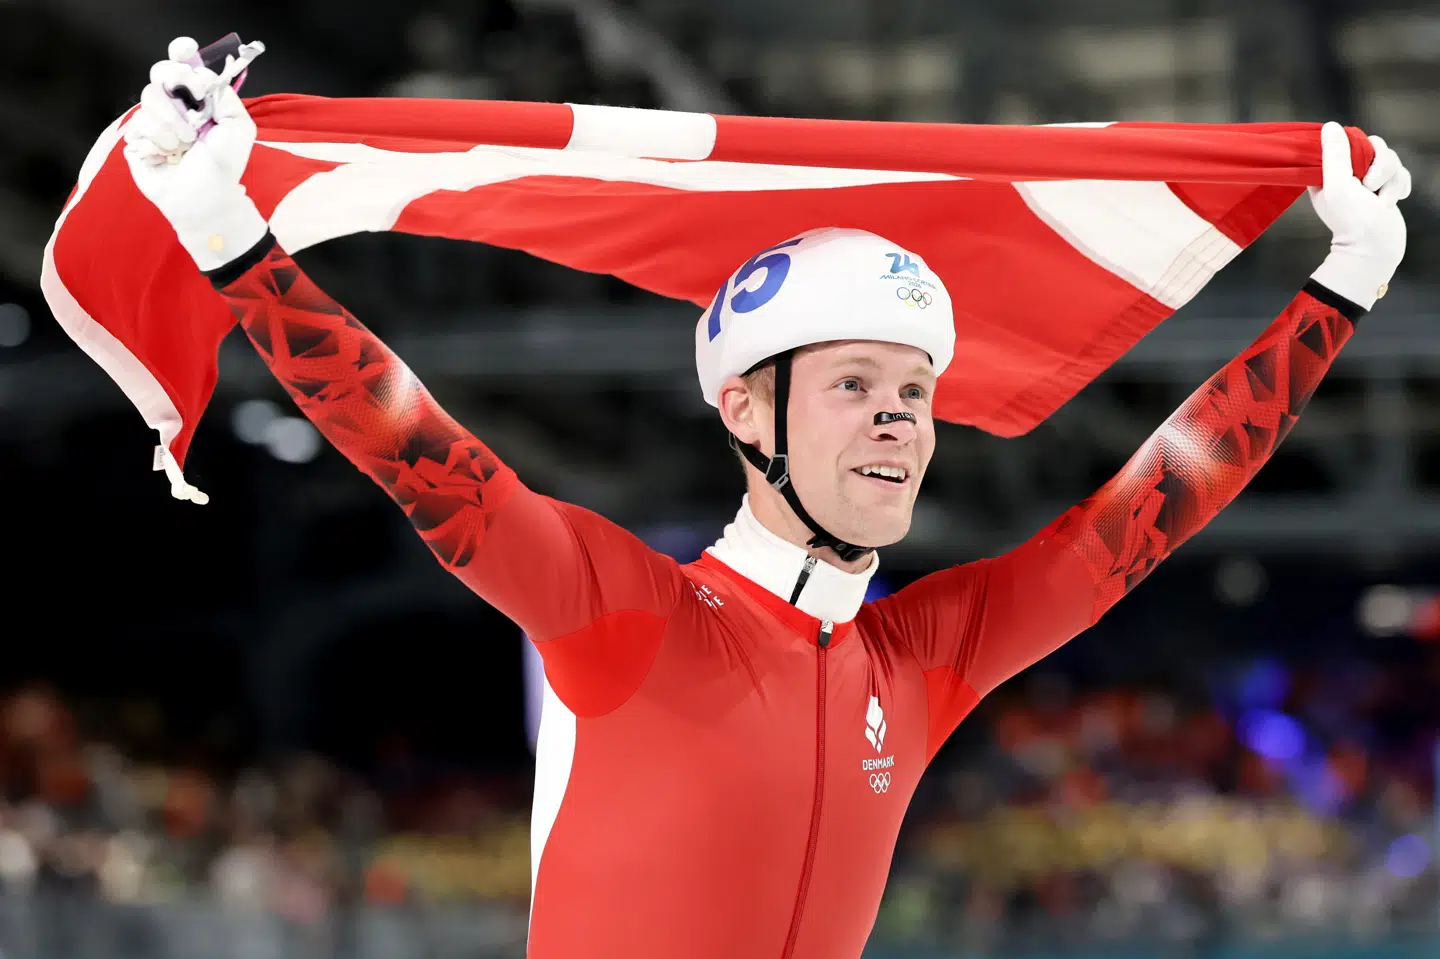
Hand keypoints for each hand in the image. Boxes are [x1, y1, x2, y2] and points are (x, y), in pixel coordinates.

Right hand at [122, 37, 268, 272]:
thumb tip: (205, 75)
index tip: (184, 50)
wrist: (206, 198)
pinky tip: (168, 155)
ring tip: (185, 144)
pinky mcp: (135, 137)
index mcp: (197, 98)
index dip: (182, 53)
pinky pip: (140, 124)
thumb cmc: (224, 165)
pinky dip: (159, 140)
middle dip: (176, 84)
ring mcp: (152, 119)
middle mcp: (173, 103)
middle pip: (161, 71)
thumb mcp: (238, 129)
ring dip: (174, 123)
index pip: (184, 64)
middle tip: (192, 107)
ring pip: (150, 97)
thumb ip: (226, 99)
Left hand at [1308, 121, 1409, 310]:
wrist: (1375, 249)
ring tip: (1381, 201)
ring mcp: (1367, 181)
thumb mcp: (1338, 185)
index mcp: (1328, 171)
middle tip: (1370, 187)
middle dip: (1380, 167)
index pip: (1345, 141)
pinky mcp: (1386, 188)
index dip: (1356, 149)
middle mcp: (1347, 173)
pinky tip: (1390, 203)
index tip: (1357, 167)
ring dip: (1390, 181)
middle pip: (1374, 146)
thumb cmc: (1352, 221)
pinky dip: (1400, 187)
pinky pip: (1402, 173)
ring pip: (1391, 159)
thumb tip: (1331, 126)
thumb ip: (1335, 156)